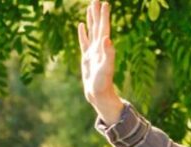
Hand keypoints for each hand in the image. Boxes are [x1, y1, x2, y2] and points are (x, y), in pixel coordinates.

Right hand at [77, 0, 124, 123]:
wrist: (98, 94)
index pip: (104, 27)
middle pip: (98, 26)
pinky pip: (84, 41)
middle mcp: (99, 47)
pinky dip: (83, 32)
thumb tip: (107, 39)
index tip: (104, 3)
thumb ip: (108, 53)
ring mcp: (93, 51)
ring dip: (91, 19)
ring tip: (90, 7)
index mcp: (103, 47)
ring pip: (91, 31)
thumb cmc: (103, 83)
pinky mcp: (87, 57)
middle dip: (97, 12)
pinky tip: (82, 25)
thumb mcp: (106, 68)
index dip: (104, 16)